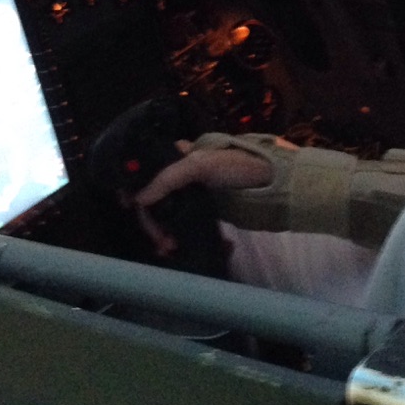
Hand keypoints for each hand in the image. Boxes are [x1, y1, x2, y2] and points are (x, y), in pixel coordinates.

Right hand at [129, 140, 273, 257]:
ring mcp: (197, 194)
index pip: (149, 171)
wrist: (275, 183)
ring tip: (170, 249)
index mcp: (181, 156)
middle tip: (161, 242)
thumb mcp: (201, 165)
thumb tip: (139, 200)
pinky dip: (183, 236)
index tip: (129, 207)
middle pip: (157, 199)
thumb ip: (168, 179)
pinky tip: (183, 248)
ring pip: (170, 215)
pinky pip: (188, 224)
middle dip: (153, 221)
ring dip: (165, 232)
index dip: (136, 188)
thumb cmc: (239, 166)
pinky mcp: (210, 211)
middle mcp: (185, 174)